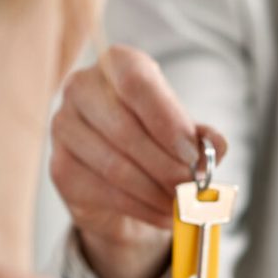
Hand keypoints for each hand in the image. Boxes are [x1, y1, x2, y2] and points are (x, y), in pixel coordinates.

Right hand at [50, 45, 227, 277]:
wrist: (119, 173)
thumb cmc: (154, 139)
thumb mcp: (183, 132)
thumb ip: (202, 137)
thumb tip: (216, 145)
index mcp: (116, 64)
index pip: (136, 84)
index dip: (166, 120)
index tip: (192, 154)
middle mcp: (81, 88)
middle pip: (123, 128)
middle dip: (165, 166)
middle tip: (191, 189)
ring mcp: (63, 126)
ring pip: (113, 166)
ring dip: (155, 192)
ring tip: (182, 205)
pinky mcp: (60, 166)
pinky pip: (103, 192)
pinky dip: (141, 208)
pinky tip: (162, 213)